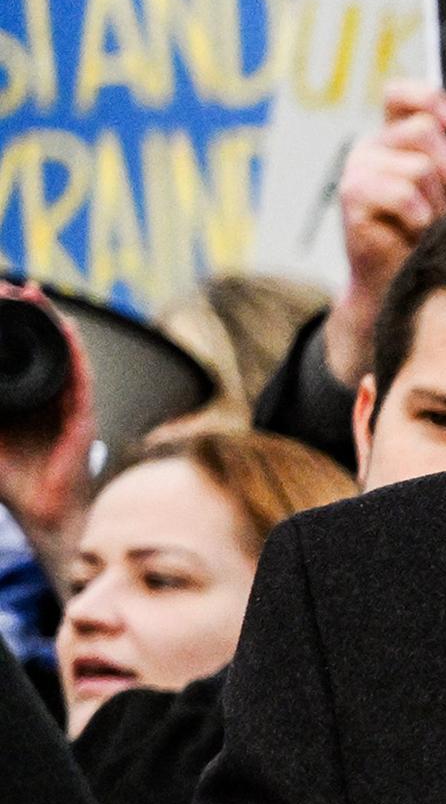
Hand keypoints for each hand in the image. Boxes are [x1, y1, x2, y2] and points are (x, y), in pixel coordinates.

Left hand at [0, 279, 95, 560]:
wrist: (40, 516)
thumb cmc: (12, 483)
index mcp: (23, 400)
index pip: (15, 354)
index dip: (6, 328)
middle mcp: (48, 397)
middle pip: (40, 347)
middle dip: (27, 316)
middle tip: (14, 287)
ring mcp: (67, 406)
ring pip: (61, 355)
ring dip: (49, 324)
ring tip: (33, 296)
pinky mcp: (81, 419)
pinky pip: (80, 379)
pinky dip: (75, 354)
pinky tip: (66, 330)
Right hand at [322, 81, 445, 381]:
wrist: (406, 280)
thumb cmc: (435, 233)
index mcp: (395, 138)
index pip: (401, 95)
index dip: (428, 98)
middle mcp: (372, 148)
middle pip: (424, 131)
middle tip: (441, 206)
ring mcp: (358, 169)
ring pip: (419, 167)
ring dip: (435, 202)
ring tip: (426, 224)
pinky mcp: (352, 196)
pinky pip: (402, 192)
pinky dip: (418, 216)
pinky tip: (413, 233)